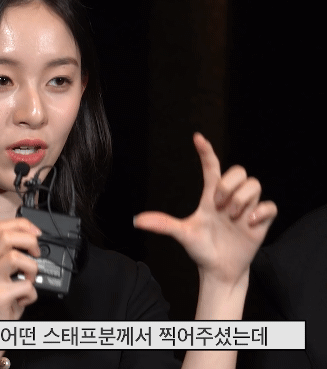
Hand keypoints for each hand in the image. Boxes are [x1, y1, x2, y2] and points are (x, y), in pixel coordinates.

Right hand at [0, 218, 40, 319]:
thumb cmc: (0, 303)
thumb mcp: (2, 276)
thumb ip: (11, 258)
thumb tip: (34, 242)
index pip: (0, 227)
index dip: (22, 225)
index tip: (36, 233)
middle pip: (6, 236)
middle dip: (30, 241)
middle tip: (36, 254)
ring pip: (16, 257)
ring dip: (32, 268)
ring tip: (29, 280)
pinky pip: (25, 286)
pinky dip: (32, 294)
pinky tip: (25, 299)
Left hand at [133, 133, 276, 286]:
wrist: (218, 270)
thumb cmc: (201, 249)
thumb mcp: (182, 234)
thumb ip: (162, 224)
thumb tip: (136, 220)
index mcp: (211, 197)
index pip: (212, 167)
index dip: (206, 152)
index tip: (197, 138)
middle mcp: (230, 198)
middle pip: (238, 171)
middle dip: (228, 184)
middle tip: (218, 205)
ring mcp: (247, 208)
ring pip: (255, 184)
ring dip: (242, 199)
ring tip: (232, 217)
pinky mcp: (261, 221)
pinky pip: (271, 205)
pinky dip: (261, 211)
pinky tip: (250, 222)